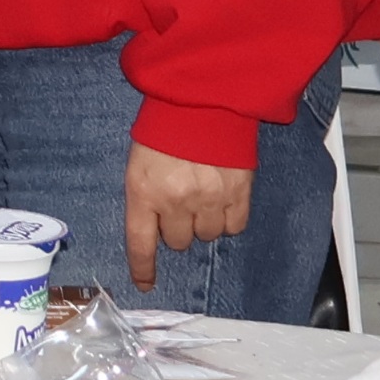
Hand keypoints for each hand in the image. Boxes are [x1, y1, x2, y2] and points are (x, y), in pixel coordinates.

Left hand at [122, 141, 248, 289]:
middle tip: (180, 201)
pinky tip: (224, 198)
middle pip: (179, 242)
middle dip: (177, 226)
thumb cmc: (166, 128)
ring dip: (203, 221)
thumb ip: (146, 196)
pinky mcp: (238, 192)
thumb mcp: (140, 160)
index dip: (143, 268)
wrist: (204, 97)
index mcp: (144, 190)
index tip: (146, 283)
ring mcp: (209, 197)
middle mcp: (176, 199)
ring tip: (203, 193)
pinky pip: (235, 226)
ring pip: (207, 235)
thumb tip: (157, 230)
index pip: (140, 243)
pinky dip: (229, 218)